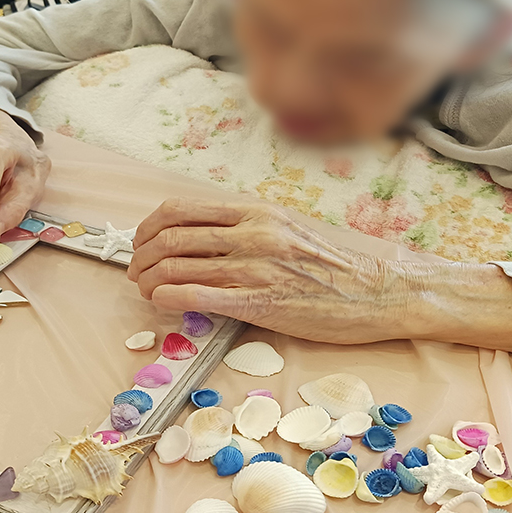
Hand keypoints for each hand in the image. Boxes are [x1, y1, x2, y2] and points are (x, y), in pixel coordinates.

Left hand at [127, 198, 390, 341]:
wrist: (376, 291)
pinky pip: (199, 296)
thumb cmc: (332, 265)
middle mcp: (251, 234)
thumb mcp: (286, 229)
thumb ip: (244, 229)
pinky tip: (160, 301)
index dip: (148, 226)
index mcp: (255, 212)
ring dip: (150, 279)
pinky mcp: (262, 302)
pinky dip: (169, 297)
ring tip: (145, 289)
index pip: (181, 210)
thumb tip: (198, 239)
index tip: (140, 242)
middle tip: (135, 270)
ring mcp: (255, 267)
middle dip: (142, 255)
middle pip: (172, 237)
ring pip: (179, 266)